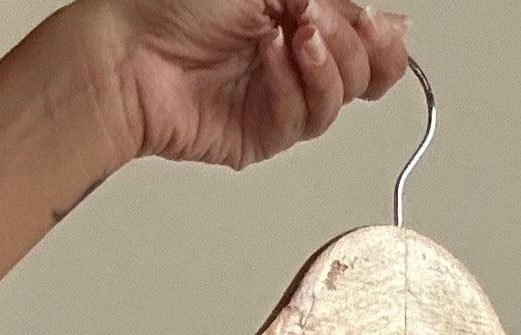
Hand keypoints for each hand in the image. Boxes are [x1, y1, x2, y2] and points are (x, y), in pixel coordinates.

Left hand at [67, 0, 410, 172]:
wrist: (132, 52)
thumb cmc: (176, 4)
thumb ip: (333, 0)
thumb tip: (388, 22)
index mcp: (300, 16)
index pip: (368, 39)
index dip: (379, 37)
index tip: (373, 23)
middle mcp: (295, 58)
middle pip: (365, 75)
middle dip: (351, 48)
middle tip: (317, 23)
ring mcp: (280, 98)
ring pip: (338, 102)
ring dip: (323, 66)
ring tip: (291, 39)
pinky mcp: (263, 135)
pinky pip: (302, 121)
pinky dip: (291, 87)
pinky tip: (269, 60)